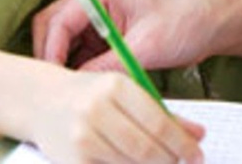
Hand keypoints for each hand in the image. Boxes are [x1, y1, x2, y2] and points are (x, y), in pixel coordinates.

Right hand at [30, 66, 204, 163]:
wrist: (42, 102)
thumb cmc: (92, 95)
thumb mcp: (127, 92)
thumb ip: (162, 112)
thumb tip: (198, 135)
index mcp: (115, 86)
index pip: (158, 123)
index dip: (183, 144)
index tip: (197, 154)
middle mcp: (96, 109)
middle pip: (147, 149)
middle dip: (170, 160)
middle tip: (182, 163)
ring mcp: (82, 137)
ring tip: (157, 161)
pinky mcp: (72, 160)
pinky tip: (132, 163)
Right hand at [33, 0, 221, 71]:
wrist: (217, 18)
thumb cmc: (188, 18)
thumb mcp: (147, 47)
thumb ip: (110, 66)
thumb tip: (81, 88)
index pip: (59, 20)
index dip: (51, 52)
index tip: (54, 80)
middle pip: (56, 27)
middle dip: (53, 56)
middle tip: (57, 88)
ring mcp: (102, 13)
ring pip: (68, 41)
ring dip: (69, 64)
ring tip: (73, 91)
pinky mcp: (110, 30)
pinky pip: (85, 50)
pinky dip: (83, 67)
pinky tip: (89, 87)